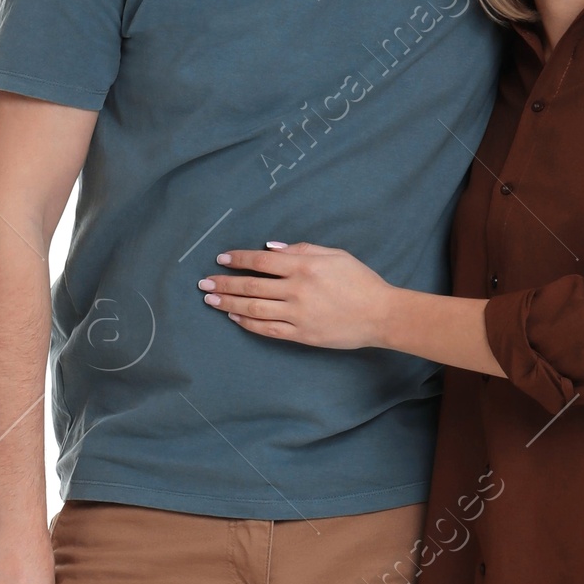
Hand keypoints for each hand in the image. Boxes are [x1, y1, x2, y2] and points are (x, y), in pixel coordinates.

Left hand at [199, 243, 392, 347]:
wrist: (380, 314)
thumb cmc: (360, 281)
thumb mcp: (334, 255)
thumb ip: (302, 250)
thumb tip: (271, 249)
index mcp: (304, 266)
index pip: (261, 261)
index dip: (238, 260)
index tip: (221, 259)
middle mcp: (296, 290)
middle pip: (251, 285)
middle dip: (224, 283)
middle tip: (203, 282)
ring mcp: (297, 314)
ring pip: (254, 308)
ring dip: (229, 303)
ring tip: (210, 299)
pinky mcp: (301, 334)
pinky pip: (267, 329)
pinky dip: (248, 322)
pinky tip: (234, 317)